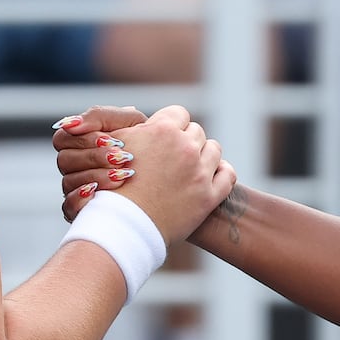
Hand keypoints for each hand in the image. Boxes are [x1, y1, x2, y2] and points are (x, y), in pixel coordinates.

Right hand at [54, 106, 234, 244]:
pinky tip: (210, 177)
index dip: (170, 125)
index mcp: (162, 130)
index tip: (163, 138)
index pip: (179, 113)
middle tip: (171, 157)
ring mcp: (200, 172)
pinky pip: (227, 174)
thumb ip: (134, 127)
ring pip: (214, 149)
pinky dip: (221, 173)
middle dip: (184, 141)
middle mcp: (185, 147)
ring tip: (188, 168)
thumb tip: (144, 118)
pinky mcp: (209, 196)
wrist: (121, 226)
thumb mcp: (115, 146)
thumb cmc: (112, 185)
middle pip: (196, 131)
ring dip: (203, 155)